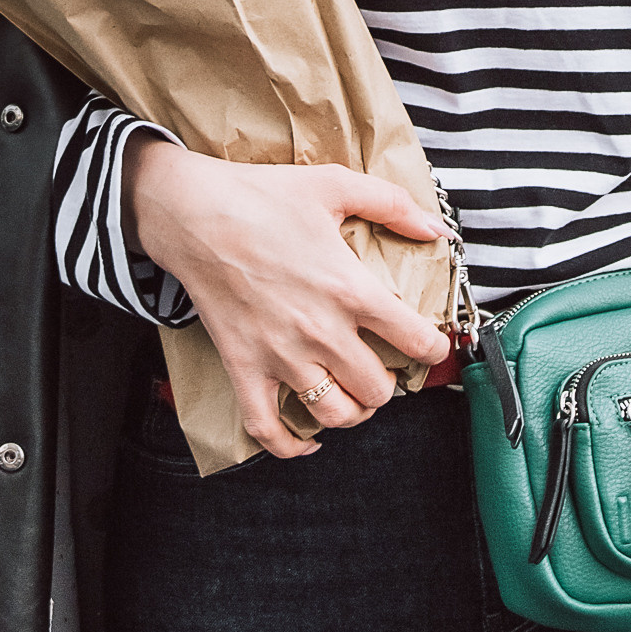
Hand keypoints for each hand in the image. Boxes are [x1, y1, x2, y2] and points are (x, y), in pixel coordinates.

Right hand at [123, 142, 451, 458]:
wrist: (194, 213)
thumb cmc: (262, 197)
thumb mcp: (335, 184)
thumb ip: (392, 205)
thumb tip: (436, 229)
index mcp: (349, 289)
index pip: (414, 340)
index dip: (434, 349)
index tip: (432, 347)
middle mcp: (320, 331)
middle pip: (377, 389)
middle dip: (390, 383)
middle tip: (385, 367)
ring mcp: (280, 356)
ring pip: (334, 415)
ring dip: (352, 411)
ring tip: (353, 393)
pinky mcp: (244, 368)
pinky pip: (267, 429)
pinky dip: (291, 447)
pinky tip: (308, 441)